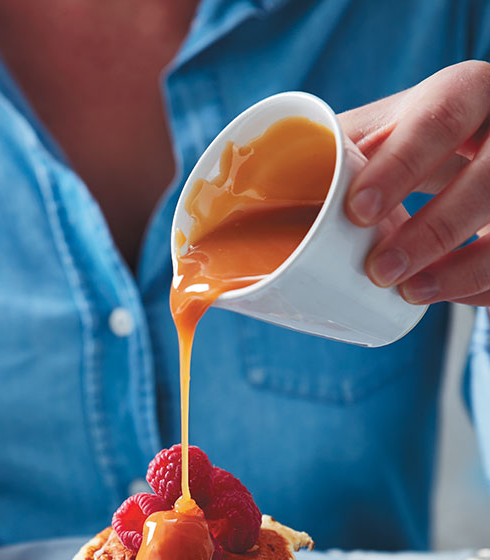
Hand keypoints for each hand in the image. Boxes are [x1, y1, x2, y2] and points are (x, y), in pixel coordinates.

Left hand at [341, 61, 489, 305]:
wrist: (479, 141)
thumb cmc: (418, 138)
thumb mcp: (386, 129)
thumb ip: (341, 149)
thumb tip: (260, 189)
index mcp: (465, 93)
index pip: (439, 119)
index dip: (400, 166)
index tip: (357, 211)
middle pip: (487, 177)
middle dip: (432, 230)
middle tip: (381, 270)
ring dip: (462, 267)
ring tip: (411, 293)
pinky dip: (483, 286)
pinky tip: (451, 299)